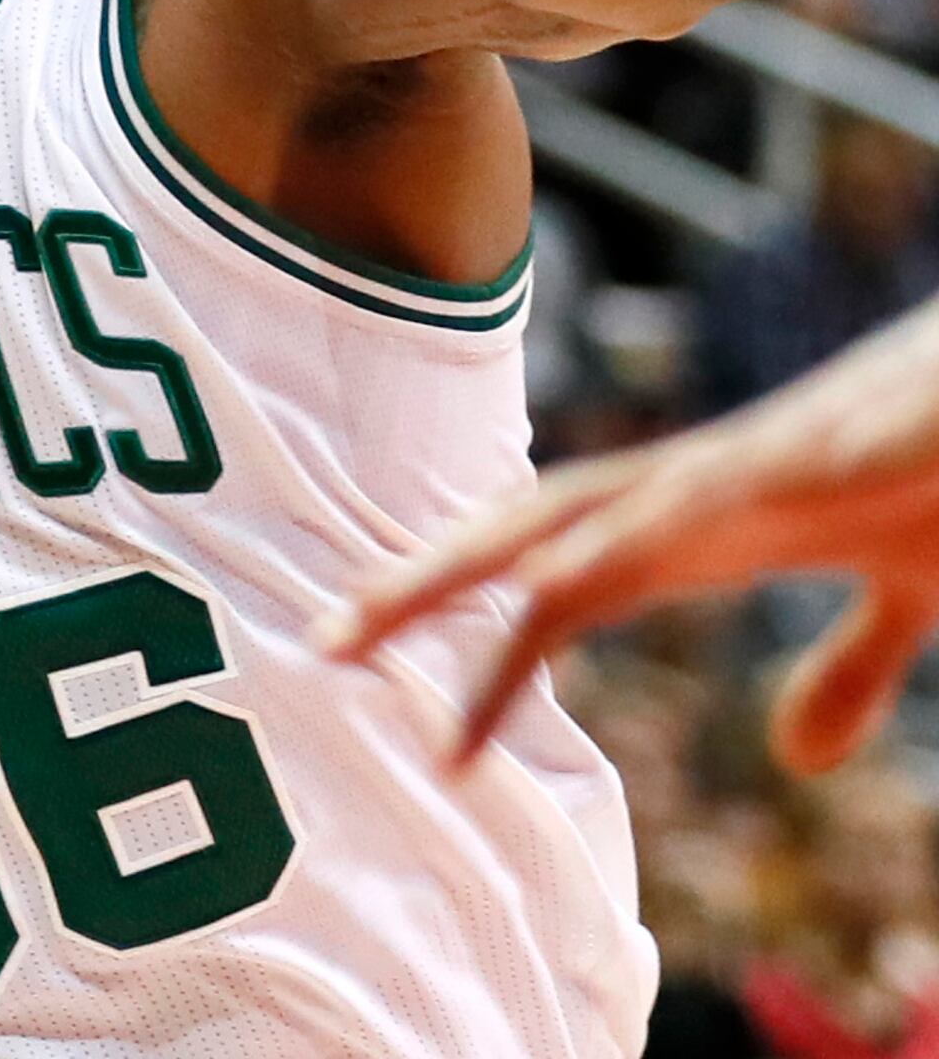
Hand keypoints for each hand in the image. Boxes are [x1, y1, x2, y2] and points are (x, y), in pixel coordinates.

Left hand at [317, 309, 938, 774]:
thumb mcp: (904, 589)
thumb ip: (845, 665)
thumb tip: (793, 759)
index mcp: (706, 525)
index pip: (557, 588)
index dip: (480, 648)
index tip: (420, 736)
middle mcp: (702, 486)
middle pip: (530, 532)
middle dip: (428, 583)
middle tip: (324, 641)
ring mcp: (759, 458)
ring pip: (594, 504)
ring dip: (505, 552)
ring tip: (404, 602)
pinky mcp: (834, 445)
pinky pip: (723, 487)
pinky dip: (646, 520)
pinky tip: (596, 551)